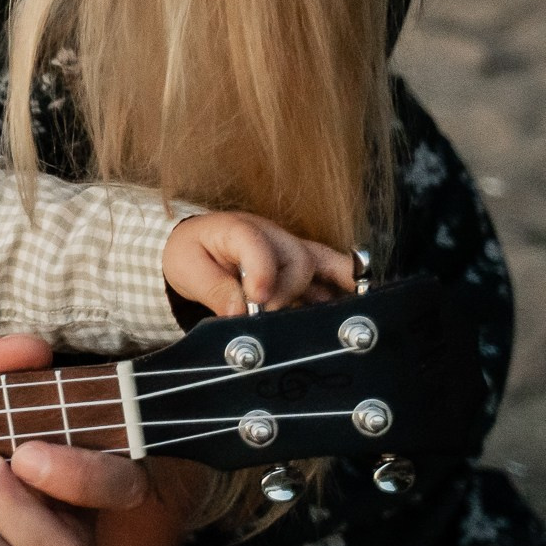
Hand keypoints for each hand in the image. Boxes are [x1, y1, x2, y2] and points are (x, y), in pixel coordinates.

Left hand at [161, 212, 354, 318]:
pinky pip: (333, 273)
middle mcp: (272, 235)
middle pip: (298, 259)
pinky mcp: (303, 265)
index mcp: (237, 229)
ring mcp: (291, 249)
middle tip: (265, 313)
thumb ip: (214, 290)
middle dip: (287, 292)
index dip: (260, 273)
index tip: (256, 300)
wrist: (197, 247)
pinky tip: (356, 308)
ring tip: (340, 316)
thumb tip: (239, 313)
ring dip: (331, 291)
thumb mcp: (188, 270)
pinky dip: (345, 288)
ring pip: (324, 265)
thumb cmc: (192, 254)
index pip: (256, 243)